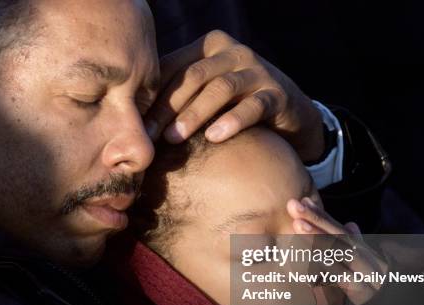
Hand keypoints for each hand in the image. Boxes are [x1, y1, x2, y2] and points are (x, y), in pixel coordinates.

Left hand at [145, 30, 324, 161]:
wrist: (289, 113)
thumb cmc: (235, 105)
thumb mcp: (206, 95)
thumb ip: (178, 98)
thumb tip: (134, 123)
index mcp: (209, 47)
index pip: (173, 68)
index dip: (152, 97)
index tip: (134, 126)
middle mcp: (233, 53)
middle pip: (193, 76)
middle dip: (167, 107)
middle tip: (150, 135)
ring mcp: (257, 71)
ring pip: (220, 88)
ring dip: (194, 113)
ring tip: (175, 137)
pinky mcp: (277, 93)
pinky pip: (253, 106)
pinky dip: (232, 121)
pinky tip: (215, 138)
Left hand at [286, 197, 387, 304]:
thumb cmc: (377, 293)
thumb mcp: (367, 268)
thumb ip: (357, 246)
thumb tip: (351, 223)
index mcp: (367, 254)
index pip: (341, 230)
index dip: (322, 215)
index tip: (303, 200)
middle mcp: (369, 261)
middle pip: (340, 237)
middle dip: (316, 219)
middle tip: (293, 205)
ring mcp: (367, 277)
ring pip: (342, 253)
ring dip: (318, 238)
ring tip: (298, 224)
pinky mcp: (363, 295)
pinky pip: (342, 279)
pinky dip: (327, 267)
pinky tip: (310, 258)